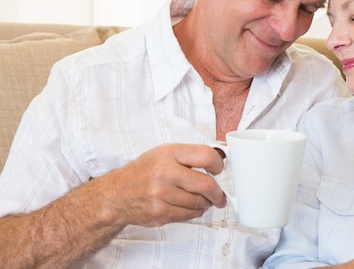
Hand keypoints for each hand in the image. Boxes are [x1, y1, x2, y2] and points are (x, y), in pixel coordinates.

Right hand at [90, 143, 226, 227]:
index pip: (206, 156)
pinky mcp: (160, 213)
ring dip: (206, 203)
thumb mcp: (165, 153)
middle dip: (218, 192)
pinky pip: (189, 215)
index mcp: (169, 154)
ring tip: (204, 200)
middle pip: (206, 184)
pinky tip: (191, 207)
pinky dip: (195, 212)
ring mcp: (162, 195)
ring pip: (199, 203)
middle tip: (220, 195)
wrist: (117, 194)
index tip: (219, 169)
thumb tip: (218, 159)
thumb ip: (190, 155)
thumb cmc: (143, 172)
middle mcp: (165, 173)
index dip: (218, 164)